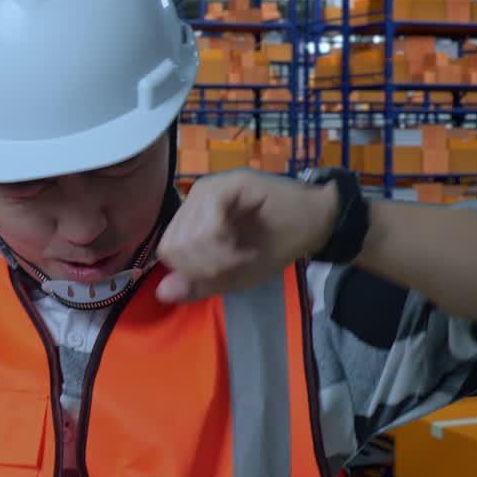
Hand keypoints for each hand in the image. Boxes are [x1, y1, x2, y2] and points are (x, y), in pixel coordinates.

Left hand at [154, 169, 337, 303]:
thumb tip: (161, 292)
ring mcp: (208, 189)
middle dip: (205, 267)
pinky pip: (209, 226)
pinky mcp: (227, 184)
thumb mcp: (232, 275)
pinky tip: (247, 248)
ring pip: (189, 238)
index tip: (223, 273)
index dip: (192, 271)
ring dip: (220, 258)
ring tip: (245, 255)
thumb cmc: (273, 246)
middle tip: (237, 264)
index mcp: (190, 218)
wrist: (314, 223)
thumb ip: (198, 283)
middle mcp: (193, 200)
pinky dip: (228, 247)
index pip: (167, 251)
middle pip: (174, 246)